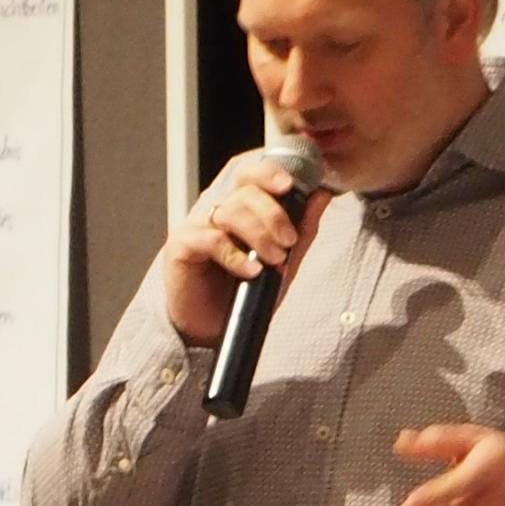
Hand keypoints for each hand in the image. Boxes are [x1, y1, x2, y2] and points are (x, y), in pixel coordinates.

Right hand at [156, 149, 326, 346]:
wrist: (213, 331)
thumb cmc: (244, 294)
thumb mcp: (284, 261)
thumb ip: (302, 229)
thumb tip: (322, 196)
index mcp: (240, 208)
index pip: (253, 175)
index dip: (271, 174)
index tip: (290, 186)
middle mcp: (218, 211)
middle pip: (246, 192)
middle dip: (274, 215)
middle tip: (288, 241)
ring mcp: (197, 226)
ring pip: (231, 212)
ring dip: (259, 235)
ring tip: (273, 261)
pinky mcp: (182, 246)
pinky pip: (211, 239)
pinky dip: (236, 255)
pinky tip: (250, 271)